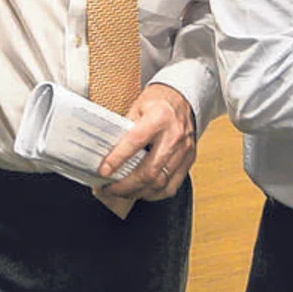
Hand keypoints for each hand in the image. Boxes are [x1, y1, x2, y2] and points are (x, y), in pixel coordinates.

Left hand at [99, 83, 198, 201]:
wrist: (183, 97)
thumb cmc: (158, 101)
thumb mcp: (137, 106)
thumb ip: (125, 129)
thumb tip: (106, 151)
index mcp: (159, 117)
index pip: (135, 142)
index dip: (117, 159)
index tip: (103, 170)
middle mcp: (174, 135)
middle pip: (149, 171)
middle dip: (126, 185)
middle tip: (109, 188)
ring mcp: (184, 150)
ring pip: (161, 183)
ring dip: (138, 192)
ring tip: (122, 193)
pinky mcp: (189, 159)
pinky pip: (173, 185)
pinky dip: (155, 194)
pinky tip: (142, 192)